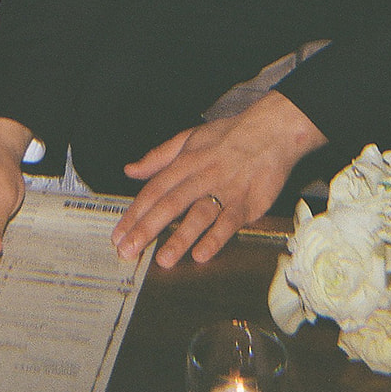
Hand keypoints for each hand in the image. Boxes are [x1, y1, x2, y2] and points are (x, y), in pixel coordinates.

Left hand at [112, 91, 326, 269]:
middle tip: (129, 251)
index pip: (154, 189)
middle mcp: (203, 176)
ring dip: (180, 238)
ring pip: (199, 215)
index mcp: (186, 161)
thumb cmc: (229, 136)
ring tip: (163, 260)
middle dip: (147, 229)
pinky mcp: (248, 202)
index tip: (119, 234)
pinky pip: (229, 222)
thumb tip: (131, 170)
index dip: (135, 213)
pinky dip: (216, 239)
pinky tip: (202, 254)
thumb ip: (158, 157)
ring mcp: (226, 190)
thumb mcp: (189, 138)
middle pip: (170, 204)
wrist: (272, 131)